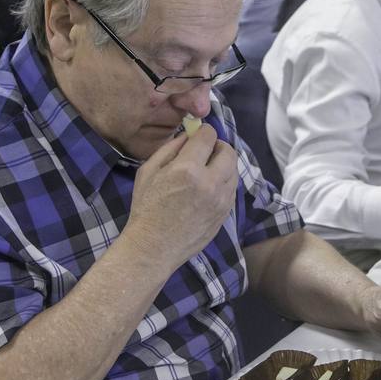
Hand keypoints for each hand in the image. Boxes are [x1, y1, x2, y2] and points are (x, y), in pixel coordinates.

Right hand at [124, 126, 238, 270]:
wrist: (154, 247)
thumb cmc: (146, 208)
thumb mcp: (148, 171)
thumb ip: (170, 148)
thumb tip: (188, 136)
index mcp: (188, 169)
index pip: (209, 136)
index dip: (204, 131)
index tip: (199, 135)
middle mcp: (210, 183)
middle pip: (229, 152)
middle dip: (218, 146)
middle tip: (206, 151)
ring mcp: (221, 201)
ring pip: (234, 171)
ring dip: (223, 165)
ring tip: (207, 170)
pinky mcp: (225, 214)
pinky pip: (232, 189)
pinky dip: (224, 183)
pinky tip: (209, 188)